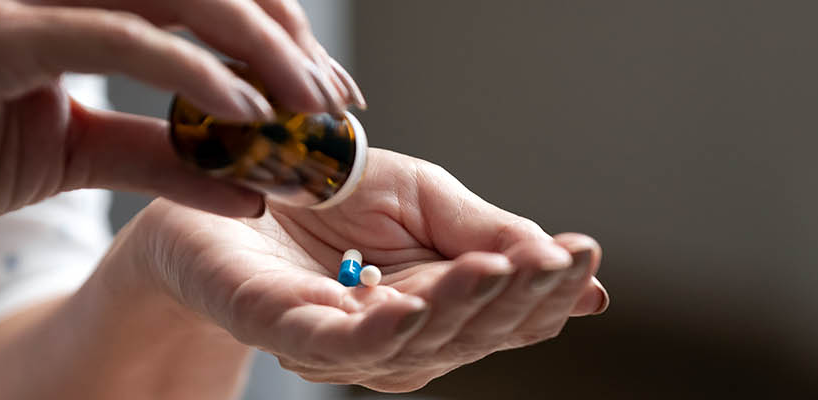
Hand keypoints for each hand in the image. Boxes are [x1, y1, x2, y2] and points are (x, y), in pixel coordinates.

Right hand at [0, 0, 360, 240]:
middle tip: (337, 101)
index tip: (321, 90)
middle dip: (283, 35)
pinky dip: (192, 73)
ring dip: (257, 49)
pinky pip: (120, 37)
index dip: (269, 27)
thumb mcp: (68, 156)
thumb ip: (155, 156)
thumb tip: (248, 183)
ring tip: (311, 110)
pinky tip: (248, 117)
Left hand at [133, 149, 608, 391]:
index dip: (548, 290)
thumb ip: (489, 231)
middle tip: (556, 260)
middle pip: (472, 333)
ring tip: (500, 269)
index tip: (586, 254)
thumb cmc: (329, 195)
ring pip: (417, 342)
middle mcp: (400, 338)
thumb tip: (575, 269)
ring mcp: (343, 342)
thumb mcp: (425, 198)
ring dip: (460, 307)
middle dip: (518, 298)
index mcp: (440, 307)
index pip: (508, 312)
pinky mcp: (287, 331)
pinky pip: (339, 344)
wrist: (231, 179)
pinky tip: (412, 304)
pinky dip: (380, 330)